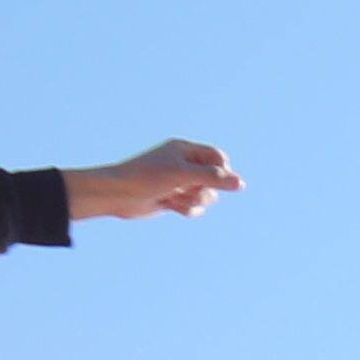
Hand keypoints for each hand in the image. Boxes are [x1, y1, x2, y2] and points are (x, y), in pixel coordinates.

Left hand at [60, 140, 244, 226]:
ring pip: (206, 196)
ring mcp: (179, 183)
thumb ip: (212, 178)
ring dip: (194, 202)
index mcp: (185, 150)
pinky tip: (169, 207)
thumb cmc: (146, 177)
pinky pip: (194, 207)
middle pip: (215, 180)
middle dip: (204, 190)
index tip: (215, 181)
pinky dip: (186, 210)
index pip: (218, 158)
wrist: (117, 194)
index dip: (222, 171)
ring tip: (174, 200)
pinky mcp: (174, 199)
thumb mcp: (182, 175)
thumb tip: (241, 184)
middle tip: (187, 191)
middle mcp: (184, 164)